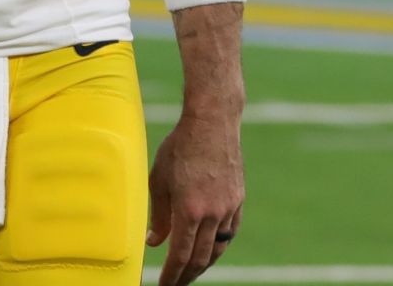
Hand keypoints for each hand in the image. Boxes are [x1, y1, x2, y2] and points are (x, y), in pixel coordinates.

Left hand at [147, 109, 244, 285]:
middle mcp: (212, 214)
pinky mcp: (238, 200)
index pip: (181, 255)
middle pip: (201, 258)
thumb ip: (158, 215)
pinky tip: (210, 248)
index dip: (172, 275)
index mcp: (189, 210)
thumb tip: (154, 242)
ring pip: (218, 248)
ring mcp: (228, 208)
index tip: (164, 285)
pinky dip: (218, 245)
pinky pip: (229, 232)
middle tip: (176, 284)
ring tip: (191, 271)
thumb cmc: (179, 148)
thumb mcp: (159, 179)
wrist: (212, 123)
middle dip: (187, 275)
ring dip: (204, 264)